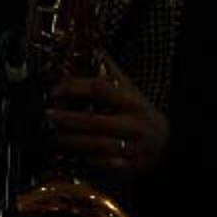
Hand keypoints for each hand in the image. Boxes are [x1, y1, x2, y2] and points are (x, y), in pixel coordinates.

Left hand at [47, 56, 170, 183]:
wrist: (169, 146)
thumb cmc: (142, 116)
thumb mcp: (133, 93)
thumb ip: (112, 75)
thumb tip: (95, 49)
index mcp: (134, 102)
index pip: (101, 89)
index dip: (76, 88)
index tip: (56, 89)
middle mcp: (135, 124)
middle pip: (95, 121)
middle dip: (68, 119)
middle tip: (48, 115)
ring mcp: (135, 147)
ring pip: (97, 145)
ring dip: (71, 142)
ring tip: (52, 138)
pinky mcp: (132, 167)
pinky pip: (105, 166)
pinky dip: (88, 162)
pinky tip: (73, 157)